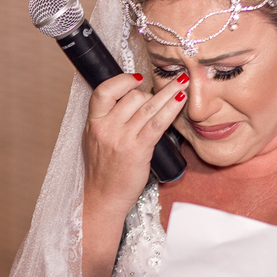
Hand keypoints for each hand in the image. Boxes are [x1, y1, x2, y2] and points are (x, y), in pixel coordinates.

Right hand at [82, 72, 189, 215]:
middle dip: (150, 94)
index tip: (137, 79)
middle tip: (159, 99)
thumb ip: (107, 120)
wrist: (103, 197)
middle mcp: (106, 128)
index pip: (103, 91)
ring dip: (169, 92)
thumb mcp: (95, 140)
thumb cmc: (102, 171)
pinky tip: (180, 100)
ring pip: (148, 106)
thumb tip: (129, 100)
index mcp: (94, 123)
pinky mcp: (138, 150)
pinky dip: (171, 108)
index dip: (122, 81)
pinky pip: (158, 123)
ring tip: (182, 83)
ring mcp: (122, 139)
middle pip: (133, 97)